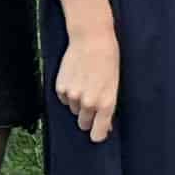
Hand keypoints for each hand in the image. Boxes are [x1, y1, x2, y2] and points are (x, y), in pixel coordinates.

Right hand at [54, 27, 119, 141]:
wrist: (91, 39)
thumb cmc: (108, 60)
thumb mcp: (114, 85)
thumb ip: (107, 106)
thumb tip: (105, 125)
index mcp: (106, 104)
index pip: (97, 133)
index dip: (97, 134)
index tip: (97, 132)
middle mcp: (89, 103)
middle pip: (83, 124)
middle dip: (87, 118)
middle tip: (92, 102)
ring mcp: (73, 96)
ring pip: (73, 110)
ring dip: (78, 103)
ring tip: (85, 83)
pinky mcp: (61, 88)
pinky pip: (64, 99)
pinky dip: (68, 93)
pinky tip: (75, 78)